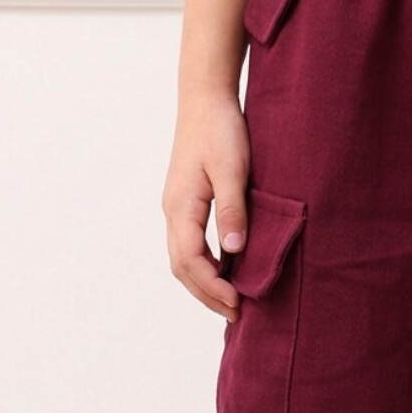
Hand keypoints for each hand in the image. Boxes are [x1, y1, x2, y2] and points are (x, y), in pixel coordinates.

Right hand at [161, 90, 250, 321]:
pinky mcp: (186, 202)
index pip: (191, 260)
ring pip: (183, 258)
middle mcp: (173, 211)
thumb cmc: (220, 129)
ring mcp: (177, 207)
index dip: (213, 286)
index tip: (238, 302)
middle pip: (182, 267)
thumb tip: (233, 252)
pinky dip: (205, 265)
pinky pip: (190, 244)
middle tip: (236, 314)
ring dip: (204, 283)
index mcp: (181, 206)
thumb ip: (232, 211)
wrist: (206, 98)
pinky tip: (226, 271)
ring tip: (231, 301)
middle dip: (207, 294)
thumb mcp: (232, 170)